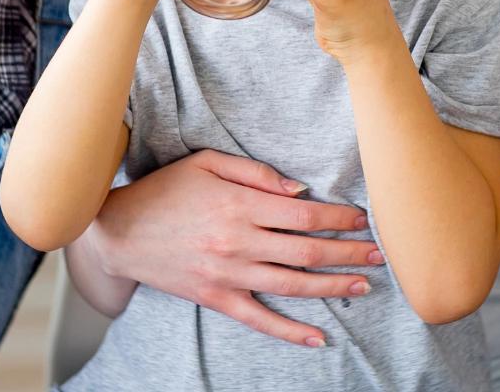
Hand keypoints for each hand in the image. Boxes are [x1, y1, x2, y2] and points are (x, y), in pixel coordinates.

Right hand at [88, 150, 383, 346]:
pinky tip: (318, 337)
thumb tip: (300, 190)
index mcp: (240, 205)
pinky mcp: (216, 298)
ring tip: (364, 284)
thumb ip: (256, 172)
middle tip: (379, 253)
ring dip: (333, 286)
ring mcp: (228, 274)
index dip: (339, 217)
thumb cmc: (165, 190)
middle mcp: (239, 241)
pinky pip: (260, 319)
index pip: (305, 214)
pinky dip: (291, 331)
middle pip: (307, 251)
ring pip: (292, 285)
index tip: (363, 217)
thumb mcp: (207, 162)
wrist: (119, 231)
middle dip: (348, 252)